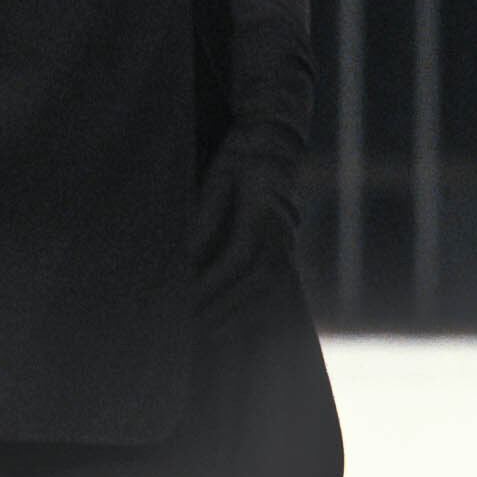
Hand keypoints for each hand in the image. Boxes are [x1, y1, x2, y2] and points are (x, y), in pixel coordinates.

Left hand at [192, 124, 301, 325]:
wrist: (276, 142)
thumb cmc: (241, 156)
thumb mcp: (219, 175)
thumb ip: (206, 214)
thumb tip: (190, 255)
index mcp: (264, 211)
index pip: (238, 258)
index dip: (213, 282)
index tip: (188, 299)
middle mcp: (282, 232)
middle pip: (257, 282)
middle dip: (224, 307)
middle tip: (192, 326)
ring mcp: (288, 243)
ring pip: (270, 289)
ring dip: (239, 314)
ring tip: (208, 333)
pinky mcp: (286, 251)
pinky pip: (276, 288)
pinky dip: (254, 310)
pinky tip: (232, 324)